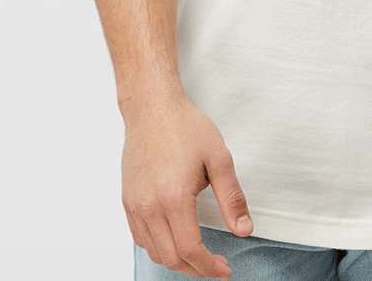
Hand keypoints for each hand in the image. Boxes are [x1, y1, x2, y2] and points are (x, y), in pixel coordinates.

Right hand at [120, 87, 253, 278]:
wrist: (152, 107)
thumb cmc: (185, 126)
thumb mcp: (219, 158)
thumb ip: (232, 198)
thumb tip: (244, 229)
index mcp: (174, 197)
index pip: (190, 249)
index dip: (208, 267)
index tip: (224, 270)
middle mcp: (150, 206)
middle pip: (171, 257)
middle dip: (195, 268)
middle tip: (215, 266)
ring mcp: (135, 205)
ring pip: (154, 251)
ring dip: (176, 260)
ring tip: (197, 255)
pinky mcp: (127, 200)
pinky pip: (140, 237)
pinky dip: (158, 247)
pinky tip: (174, 239)